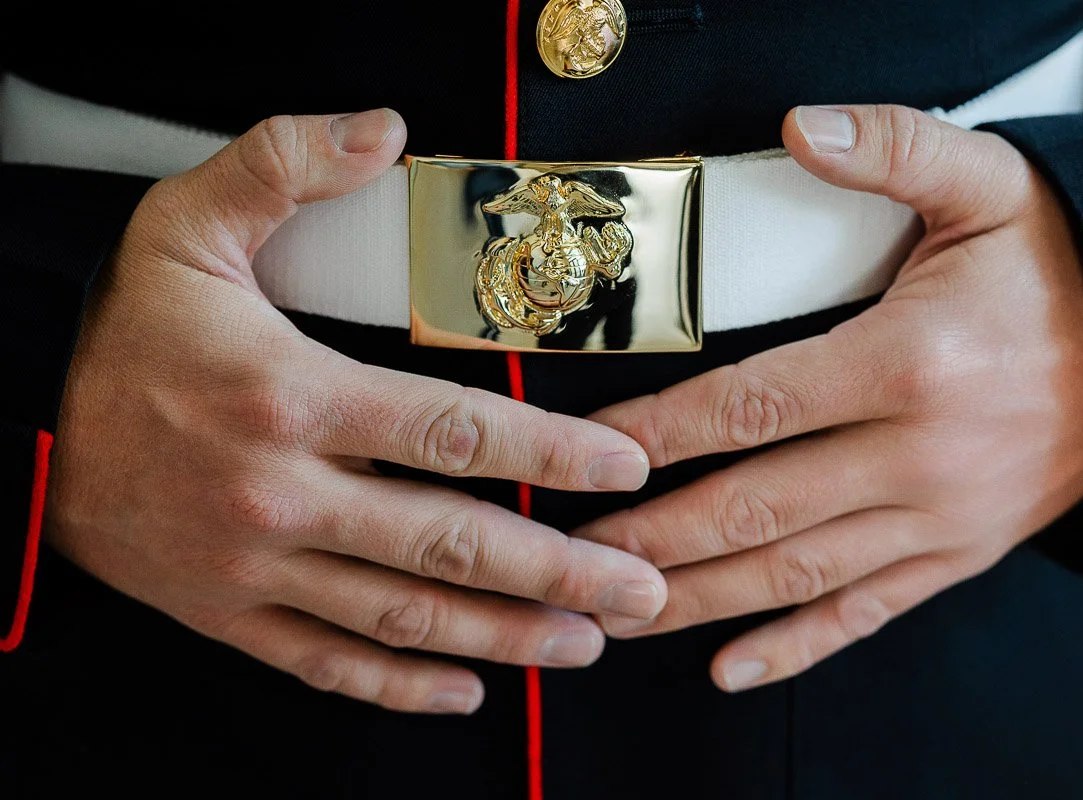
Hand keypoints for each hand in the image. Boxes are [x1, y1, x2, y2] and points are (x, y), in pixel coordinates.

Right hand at [47, 110, 666, 714]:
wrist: (16, 429)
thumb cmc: (121, 331)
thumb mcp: (185, 223)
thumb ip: (284, 164)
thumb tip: (383, 131)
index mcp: (289, 397)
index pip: (451, 434)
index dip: (550, 456)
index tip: (624, 473)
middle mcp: (281, 493)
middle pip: (446, 544)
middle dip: (555, 572)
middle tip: (637, 590)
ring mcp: (256, 565)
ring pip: (401, 617)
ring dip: (503, 637)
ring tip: (583, 645)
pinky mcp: (228, 612)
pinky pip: (325, 662)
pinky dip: (399, 685)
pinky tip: (466, 690)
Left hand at [575, 105, 1082, 691]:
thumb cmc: (1058, 267)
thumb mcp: (988, 184)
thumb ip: (893, 148)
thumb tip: (801, 125)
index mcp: (910, 364)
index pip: (754, 406)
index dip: (663, 433)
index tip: (594, 452)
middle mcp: (921, 455)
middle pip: (760, 507)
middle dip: (659, 536)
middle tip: (579, 556)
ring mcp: (941, 518)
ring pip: (799, 574)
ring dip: (702, 600)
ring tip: (621, 614)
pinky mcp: (959, 554)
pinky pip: (869, 613)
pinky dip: (798, 648)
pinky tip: (733, 669)